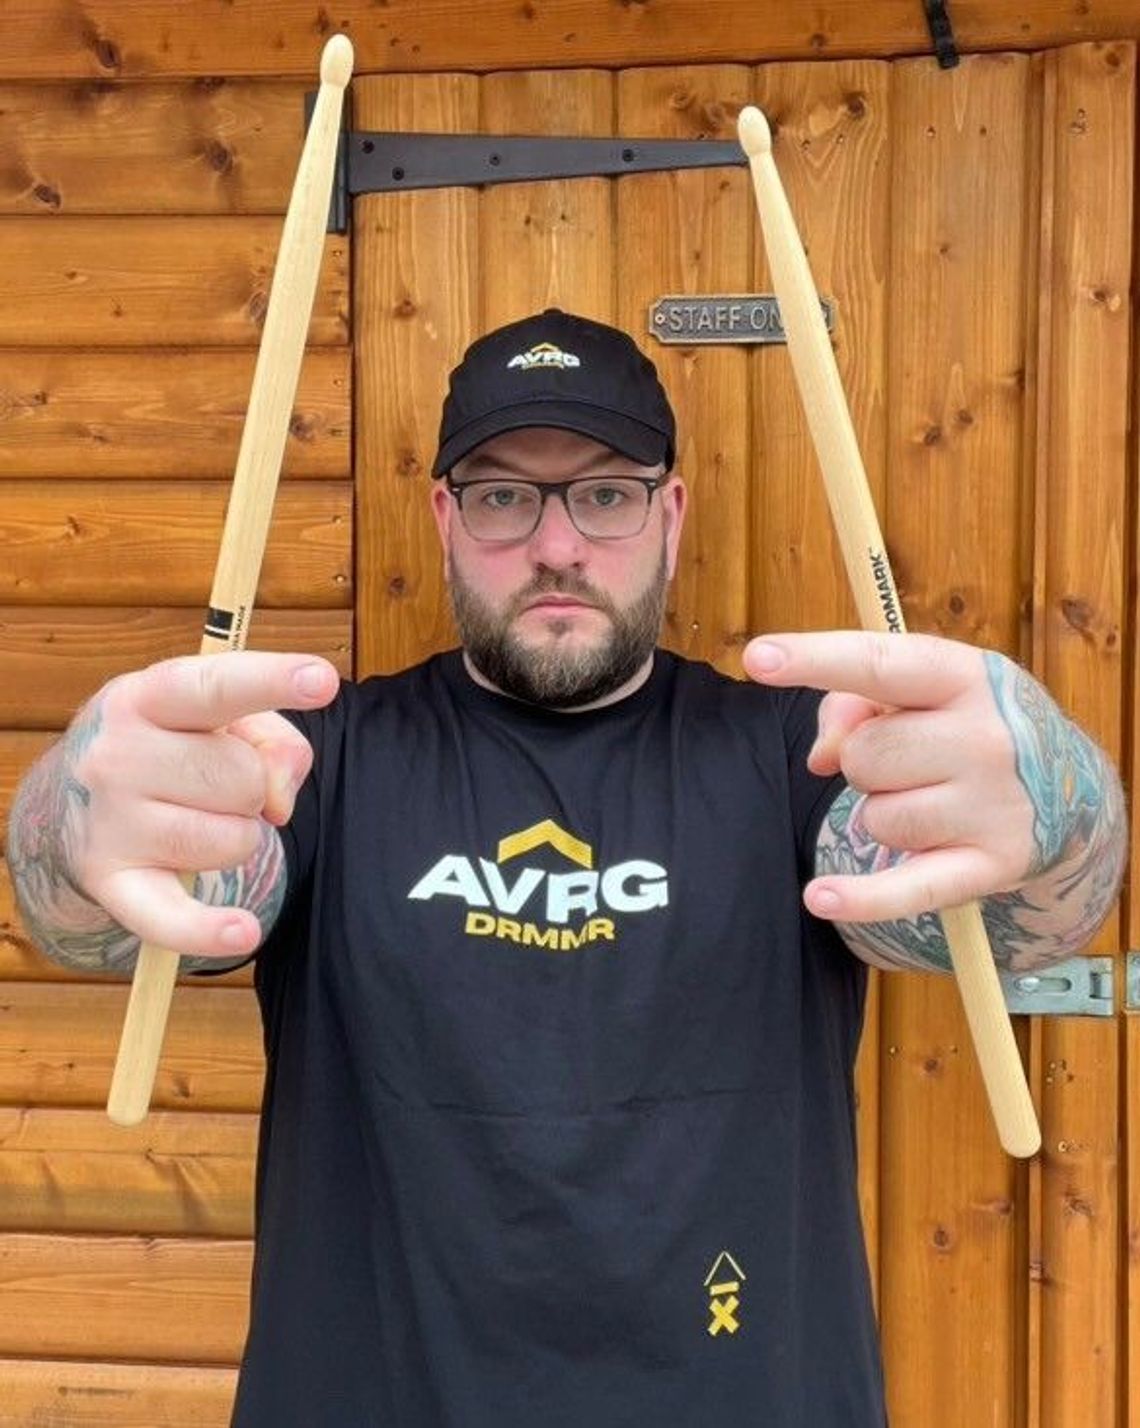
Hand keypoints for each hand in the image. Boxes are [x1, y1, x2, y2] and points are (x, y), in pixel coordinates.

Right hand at [59, 652, 338, 956]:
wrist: (72, 799)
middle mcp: (115, 755)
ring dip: (238, 836)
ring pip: (232, 840)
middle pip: (243, 777)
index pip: (214, 686)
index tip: (321, 679)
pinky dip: (208, 931)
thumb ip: (273, 739)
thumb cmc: (169, 746)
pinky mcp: (113, 884)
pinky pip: (171, 918)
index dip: (270, 681)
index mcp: (144, 696)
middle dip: (253, 786)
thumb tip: (278, 800)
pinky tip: (241, 931)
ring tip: (200, 819)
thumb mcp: (219, 719)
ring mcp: (110, 823)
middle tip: (217, 784)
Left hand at [742, 630, 1042, 922]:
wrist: (1065, 788)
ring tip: (928, 798)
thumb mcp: (921, 690)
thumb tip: (823, 756)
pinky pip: (908, 888)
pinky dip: (863, 898)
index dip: (813, 658)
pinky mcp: (992, 864)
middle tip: (908, 760)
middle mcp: (989, 737)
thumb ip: (853, 704)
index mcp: (965, 675)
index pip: (877, 664)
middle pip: (864, 755)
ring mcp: (995, 805)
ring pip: (876, 816)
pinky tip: (821, 897)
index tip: (758, 657)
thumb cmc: (963, 725)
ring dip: (883, 812)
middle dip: (865, 760)